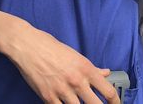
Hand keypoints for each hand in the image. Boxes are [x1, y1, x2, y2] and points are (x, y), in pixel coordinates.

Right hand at [4, 24, 120, 103]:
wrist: (26, 45)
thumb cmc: (49, 46)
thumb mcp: (74, 54)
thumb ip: (91, 67)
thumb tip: (105, 73)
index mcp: (86, 69)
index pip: (108, 91)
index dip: (115, 102)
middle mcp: (77, 81)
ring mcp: (62, 90)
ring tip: (77, 103)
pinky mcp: (48, 96)